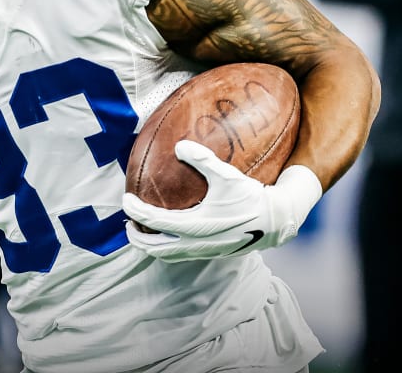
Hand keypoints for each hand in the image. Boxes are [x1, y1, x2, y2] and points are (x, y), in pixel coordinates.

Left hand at [122, 140, 321, 261]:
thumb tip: (180, 145)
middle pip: (155, 247)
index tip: (125, 200)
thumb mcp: (227, 175)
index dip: (137, 211)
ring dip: (150, 245)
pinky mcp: (211, 253)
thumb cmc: (251, 196)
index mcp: (197, 226)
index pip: (155, 222)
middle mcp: (197, 243)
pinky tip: (167, 235)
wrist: (276, 221)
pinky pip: (180, 255)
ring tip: (141, 231)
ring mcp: (204, 251)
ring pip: (167, 255)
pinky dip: (166, 248)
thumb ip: (203, 159)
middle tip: (127, 221)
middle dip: (136, 236)